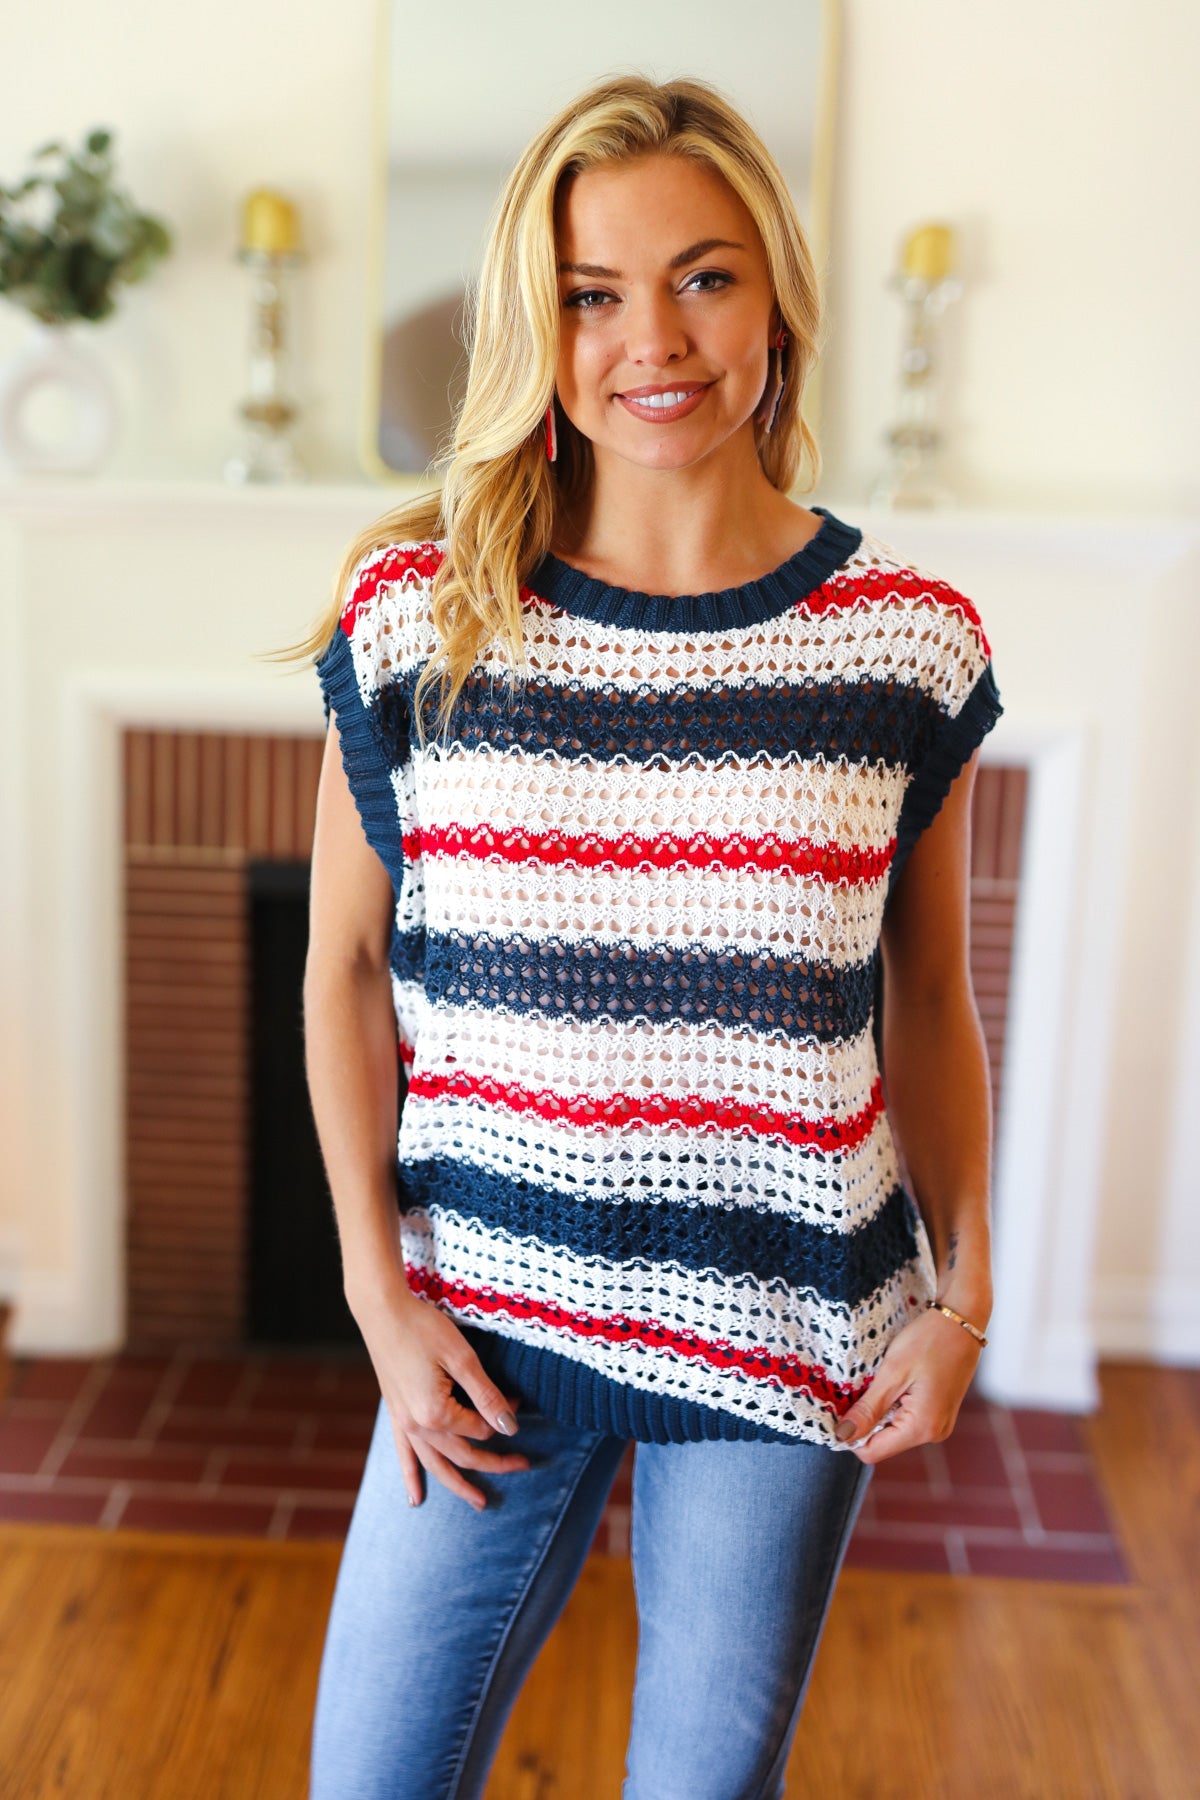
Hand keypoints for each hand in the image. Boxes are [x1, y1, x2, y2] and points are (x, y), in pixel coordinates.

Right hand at [351, 1277, 531, 1510]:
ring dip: (457, 1484)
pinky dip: (411, 1477)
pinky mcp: (394, 1413)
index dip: (502, 1416)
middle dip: (494, 1462)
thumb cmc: (423, 1328)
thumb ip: (486, 1395)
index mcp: (436, 1413)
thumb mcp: (462, 1358)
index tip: (517, 1397)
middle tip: (523, 1466)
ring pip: (435, 1464)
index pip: (480, 1427)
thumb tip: (510, 1427)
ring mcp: (403, 1422)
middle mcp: (417, 1425)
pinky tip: (415, 1498)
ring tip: (478, 1502)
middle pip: (463, 1453)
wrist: (382, 1311)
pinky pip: (404, 1454)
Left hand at [832, 1304, 983, 1463]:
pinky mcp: (939, 1413)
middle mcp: (934, 1433)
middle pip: (882, 1442)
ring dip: (879, 1409)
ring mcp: (939, 1425)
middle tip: (861, 1386)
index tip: (838, 1407)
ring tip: (881, 1379)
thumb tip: (843, 1436)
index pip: (872, 1451)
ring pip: (893, 1430)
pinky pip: (906, 1419)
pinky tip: (895, 1380)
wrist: (962, 1320)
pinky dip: (893, 1403)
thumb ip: (868, 1409)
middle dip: (865, 1419)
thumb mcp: (893, 1372)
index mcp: (922, 1428)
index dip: (850, 1434)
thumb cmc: (929, 1340)